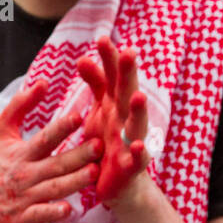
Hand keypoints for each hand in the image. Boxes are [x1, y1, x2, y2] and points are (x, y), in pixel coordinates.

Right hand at [0, 78, 101, 222]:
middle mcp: (26, 174)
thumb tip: (43, 81)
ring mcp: (25, 197)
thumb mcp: (2, 130)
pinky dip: (52, 213)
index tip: (79, 117)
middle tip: (99, 146)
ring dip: (73, 182)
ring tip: (94, 173)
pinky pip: (39, 215)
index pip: (44, 138)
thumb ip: (21, 105)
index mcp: (22, 152)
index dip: (61, 128)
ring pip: (53, 188)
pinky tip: (68, 209)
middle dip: (78, 156)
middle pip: (55, 164)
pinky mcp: (22, 218)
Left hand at [75, 36, 149, 204]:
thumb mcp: (100, 110)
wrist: (117, 183)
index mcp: (115, 105)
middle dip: (129, 74)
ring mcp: (130, 141)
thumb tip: (84, 57)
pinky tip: (136, 146)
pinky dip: (137, 152)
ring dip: (139, 110)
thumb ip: (95, 84)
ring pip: (137, 123)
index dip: (109, 59)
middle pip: (128, 92)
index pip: (112, 77)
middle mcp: (125, 119)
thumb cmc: (107, 142)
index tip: (101, 38)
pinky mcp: (131, 166)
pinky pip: (136, 159)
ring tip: (138, 96)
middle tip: (129, 52)